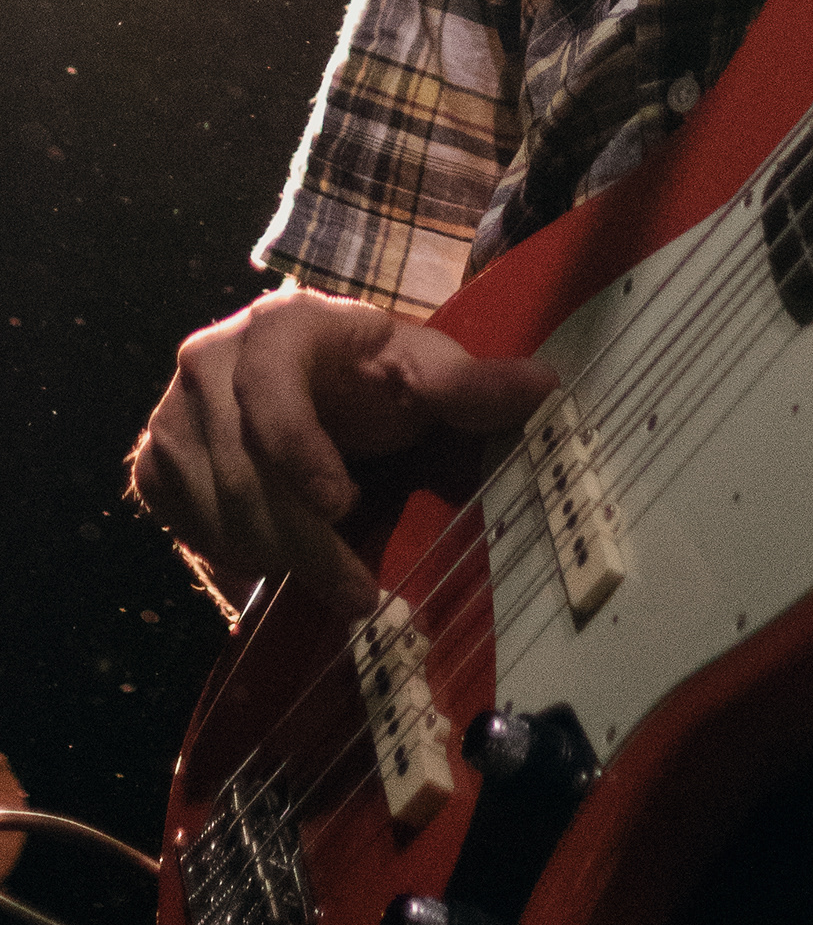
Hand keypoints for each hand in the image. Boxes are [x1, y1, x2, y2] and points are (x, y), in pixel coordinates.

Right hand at [129, 284, 557, 618]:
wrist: (308, 376)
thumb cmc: (371, 373)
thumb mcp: (422, 371)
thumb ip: (474, 385)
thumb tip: (546, 389)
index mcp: (278, 327)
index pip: (272, 397)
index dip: (302, 456)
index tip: (343, 506)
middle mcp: (210, 362)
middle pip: (244, 472)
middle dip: (304, 543)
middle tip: (359, 597)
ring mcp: (173, 415)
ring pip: (215, 509)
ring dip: (277, 558)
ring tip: (336, 583)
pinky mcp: (154, 462)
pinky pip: (188, 530)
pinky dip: (236, 559)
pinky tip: (281, 568)